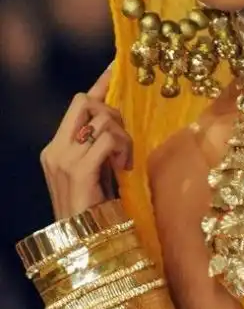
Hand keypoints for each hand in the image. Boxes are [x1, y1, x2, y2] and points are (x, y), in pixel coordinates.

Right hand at [41, 64, 132, 218]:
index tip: (118, 65)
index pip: (78, 103)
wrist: (85, 243)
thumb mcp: (99, 172)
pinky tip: (122, 168)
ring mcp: (63, 159)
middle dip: (113, 112)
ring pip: (100, 118)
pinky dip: (121, 148)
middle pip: (85, 101)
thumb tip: (122, 124)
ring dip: (122, 136)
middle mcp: (55, 149)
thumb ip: (103, 147)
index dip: (100, 82)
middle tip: (124, 141)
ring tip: (124, 161)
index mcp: (57, 148)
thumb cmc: (97, 212)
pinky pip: (107, 138)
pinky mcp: (78, 170)